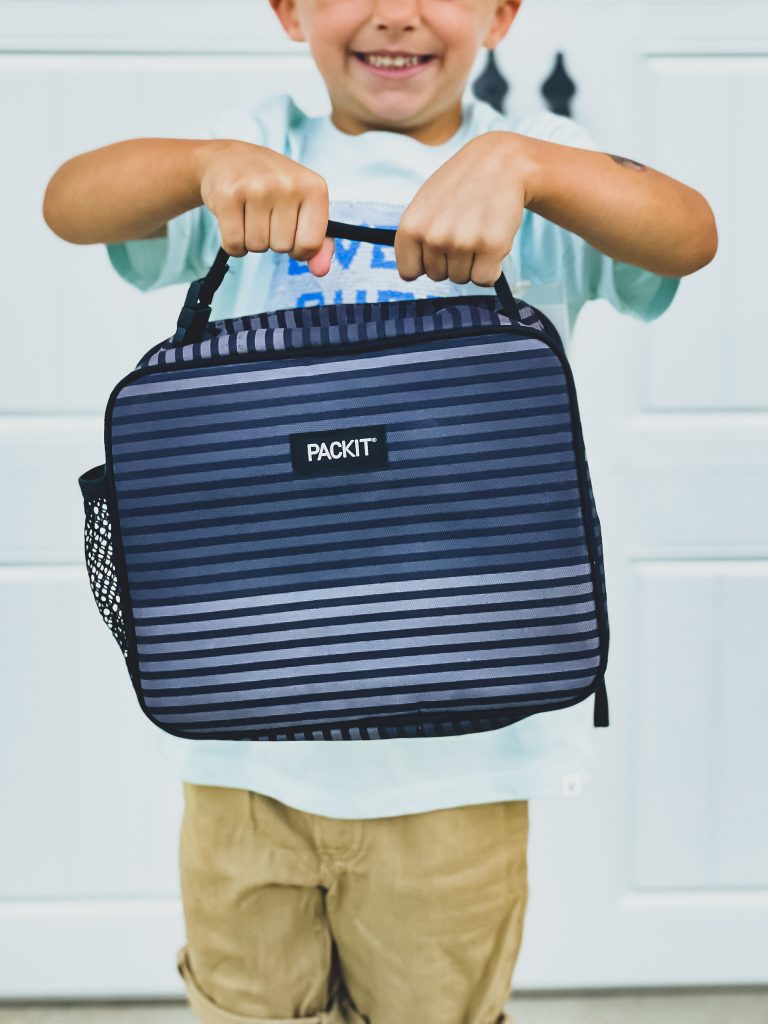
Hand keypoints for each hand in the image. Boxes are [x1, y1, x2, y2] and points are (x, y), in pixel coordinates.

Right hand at [196, 139, 334, 275]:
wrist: (228, 159)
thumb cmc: (272, 186)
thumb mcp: (303, 206)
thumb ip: (318, 242)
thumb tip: (321, 270)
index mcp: (313, 187)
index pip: (311, 244)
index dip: (299, 248)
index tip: (291, 233)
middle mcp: (287, 184)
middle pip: (282, 247)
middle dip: (272, 240)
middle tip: (265, 215)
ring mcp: (257, 187)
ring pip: (258, 247)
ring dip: (251, 240)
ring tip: (249, 214)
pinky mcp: (228, 195)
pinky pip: (234, 244)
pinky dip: (233, 243)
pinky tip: (234, 220)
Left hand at [394, 132, 532, 286]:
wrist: (502, 162)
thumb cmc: (462, 186)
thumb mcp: (425, 203)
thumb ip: (414, 237)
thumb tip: (410, 275)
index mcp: (411, 226)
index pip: (409, 272)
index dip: (425, 262)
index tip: (437, 244)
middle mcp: (434, 236)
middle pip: (438, 276)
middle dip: (451, 260)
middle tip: (464, 229)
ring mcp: (462, 242)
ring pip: (462, 278)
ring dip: (472, 262)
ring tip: (478, 229)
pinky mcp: (491, 246)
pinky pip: (485, 279)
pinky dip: (491, 268)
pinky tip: (492, 241)